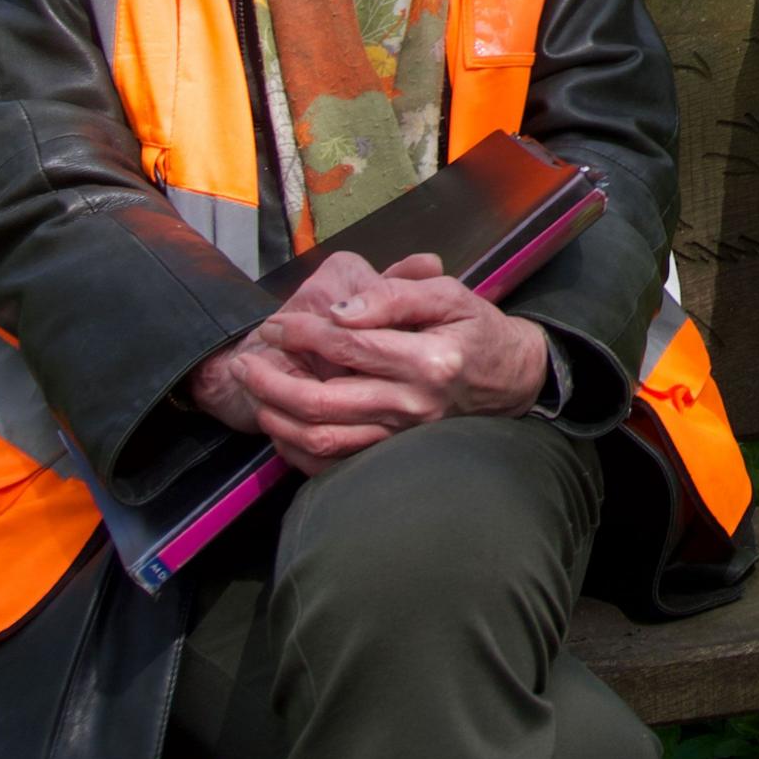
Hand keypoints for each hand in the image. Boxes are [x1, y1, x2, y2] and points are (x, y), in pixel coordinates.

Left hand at [187, 251, 551, 473]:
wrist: (511, 379)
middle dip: (274, 382)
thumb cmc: (477, 330)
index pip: (347, 347)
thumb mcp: (450, 295)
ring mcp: (403, 437)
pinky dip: (300, 451)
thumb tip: (340, 311)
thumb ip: (395, 296)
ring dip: (279, 418)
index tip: (275, 324)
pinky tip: (282, 427)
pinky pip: (337, 463)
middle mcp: (413, 405)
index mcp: (427, 361)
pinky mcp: (396, 454)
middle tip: (246, 363)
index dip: (302, 334)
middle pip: (324, 403)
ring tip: (256, 394)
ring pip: (324, 440)